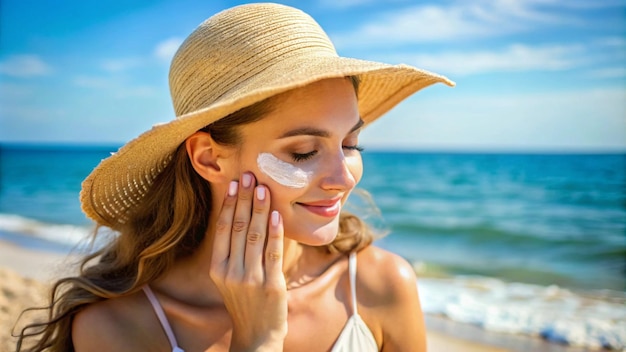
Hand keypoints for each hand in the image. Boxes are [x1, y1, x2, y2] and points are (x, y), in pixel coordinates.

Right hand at [210, 172, 287, 350]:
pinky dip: (274, 232)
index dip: (229, 204)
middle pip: (238, 227)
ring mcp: (250, 279)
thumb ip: (233, 251)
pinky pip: (272, 253)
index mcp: (217, 268)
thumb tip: (242, 214)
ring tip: (263, 188)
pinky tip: (276, 215)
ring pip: (254, 236)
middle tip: (250, 176)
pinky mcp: (271, 285)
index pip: (222, 229)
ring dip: (260, 209)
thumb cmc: (244, 301)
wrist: (256, 334)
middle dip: (244, 199)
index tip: (234, 183)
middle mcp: (230, 272)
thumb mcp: (230, 277)